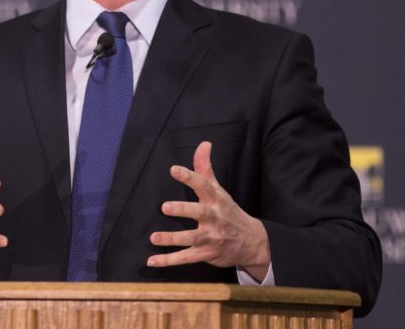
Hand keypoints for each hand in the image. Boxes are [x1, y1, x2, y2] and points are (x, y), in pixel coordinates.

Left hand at [147, 141, 270, 280]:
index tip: (174, 169)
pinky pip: (186, 258)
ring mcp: (210, 238)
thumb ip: (205, 168)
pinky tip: (152, 261)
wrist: (252, 242)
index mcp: (215, 200)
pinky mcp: (206, 255)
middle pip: (199, 213)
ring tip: (154, 237)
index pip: (203, 186)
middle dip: (183, 210)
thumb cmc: (229, 212)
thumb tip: (204, 143)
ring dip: (172, 239)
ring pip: (191, 239)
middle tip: (165, 207)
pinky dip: (169, 261)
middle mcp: (214, 219)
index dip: (189, 177)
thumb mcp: (219, 190)